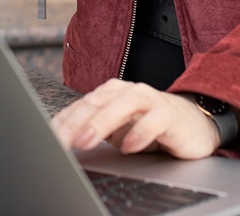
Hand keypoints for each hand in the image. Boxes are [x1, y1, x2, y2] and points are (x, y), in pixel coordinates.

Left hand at [50, 79, 219, 159]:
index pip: (79, 107)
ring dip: (101, 123)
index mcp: (109, 94)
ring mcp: (149, 100)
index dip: (61, 124)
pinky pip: (154, 121)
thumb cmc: (149, 126)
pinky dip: (140, 132)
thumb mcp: (116, 130)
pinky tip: (128, 147)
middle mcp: (127, 92)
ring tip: (85, 141)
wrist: (193, 124)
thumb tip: (61, 144)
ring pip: (122, 105)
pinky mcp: (170, 114)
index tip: (46, 140)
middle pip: (96, 103)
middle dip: (75, 123)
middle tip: (60, 142)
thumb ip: (93, 131)